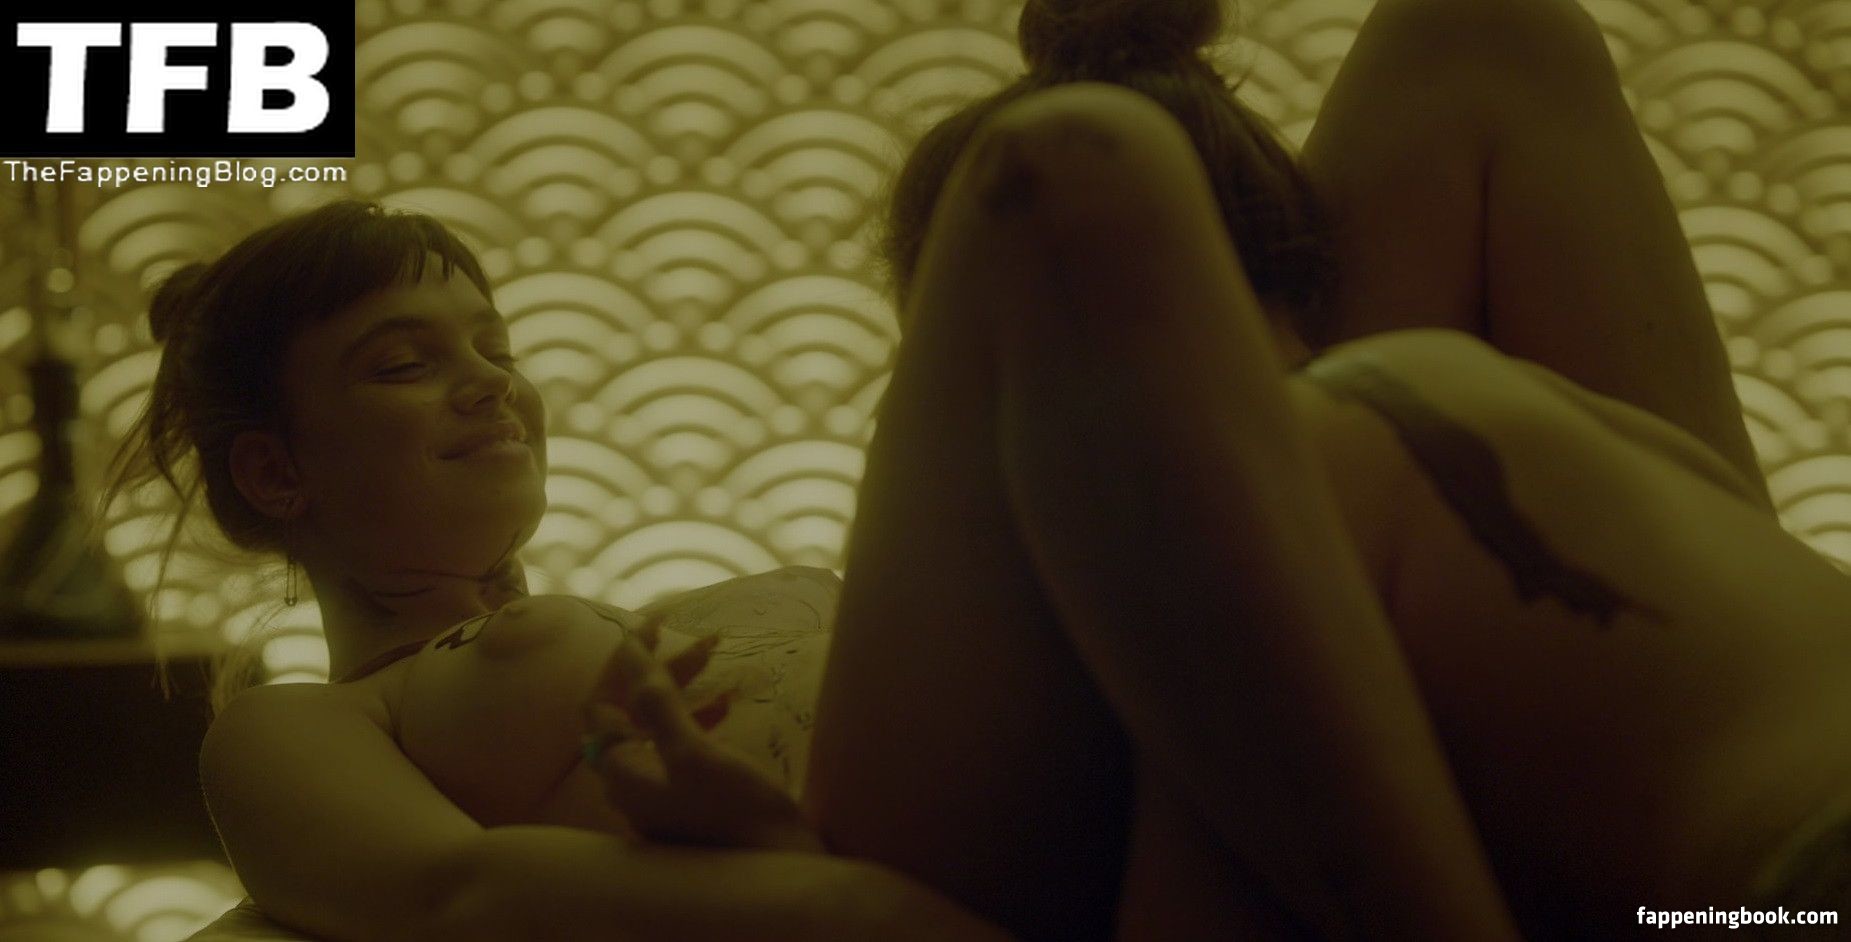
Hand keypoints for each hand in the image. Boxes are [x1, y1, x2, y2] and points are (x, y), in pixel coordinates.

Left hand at [581, 615, 824, 853]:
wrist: (779, 876)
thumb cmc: (737, 813)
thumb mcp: (696, 753)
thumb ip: (657, 702)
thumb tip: (626, 650)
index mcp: (622, 773)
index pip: (600, 703)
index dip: (623, 660)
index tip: (659, 625)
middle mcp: (630, 785)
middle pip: (628, 712)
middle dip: (660, 671)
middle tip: (705, 641)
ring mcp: (657, 795)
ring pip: (655, 727)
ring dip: (681, 690)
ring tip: (718, 661)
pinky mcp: (685, 801)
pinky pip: (678, 747)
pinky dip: (697, 718)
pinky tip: (728, 705)